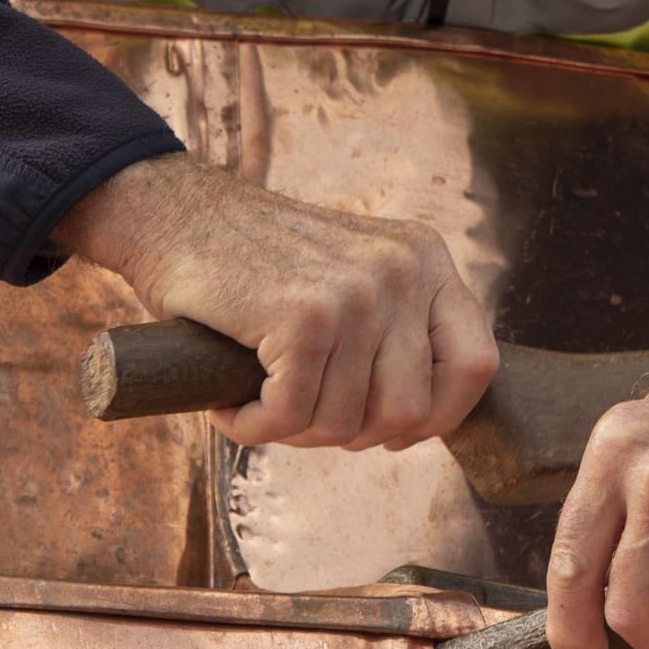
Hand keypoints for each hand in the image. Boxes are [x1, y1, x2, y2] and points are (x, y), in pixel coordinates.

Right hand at [52, 151, 495, 452]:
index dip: (437, 418)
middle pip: (409, 412)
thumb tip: (423, 423)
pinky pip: (289, 418)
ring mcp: (356, 291)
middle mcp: (402, 269)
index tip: (389, 431)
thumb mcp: (355, 275)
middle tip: (298, 407)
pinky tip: (232, 400)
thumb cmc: (257, 265)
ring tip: (259, 391)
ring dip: (291, 429)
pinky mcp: (302, 316)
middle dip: (349, 433)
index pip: (476, 364)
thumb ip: (398, 326)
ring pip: (344, 425)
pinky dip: (251, 426)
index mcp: (425, 259)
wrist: (173, 216)